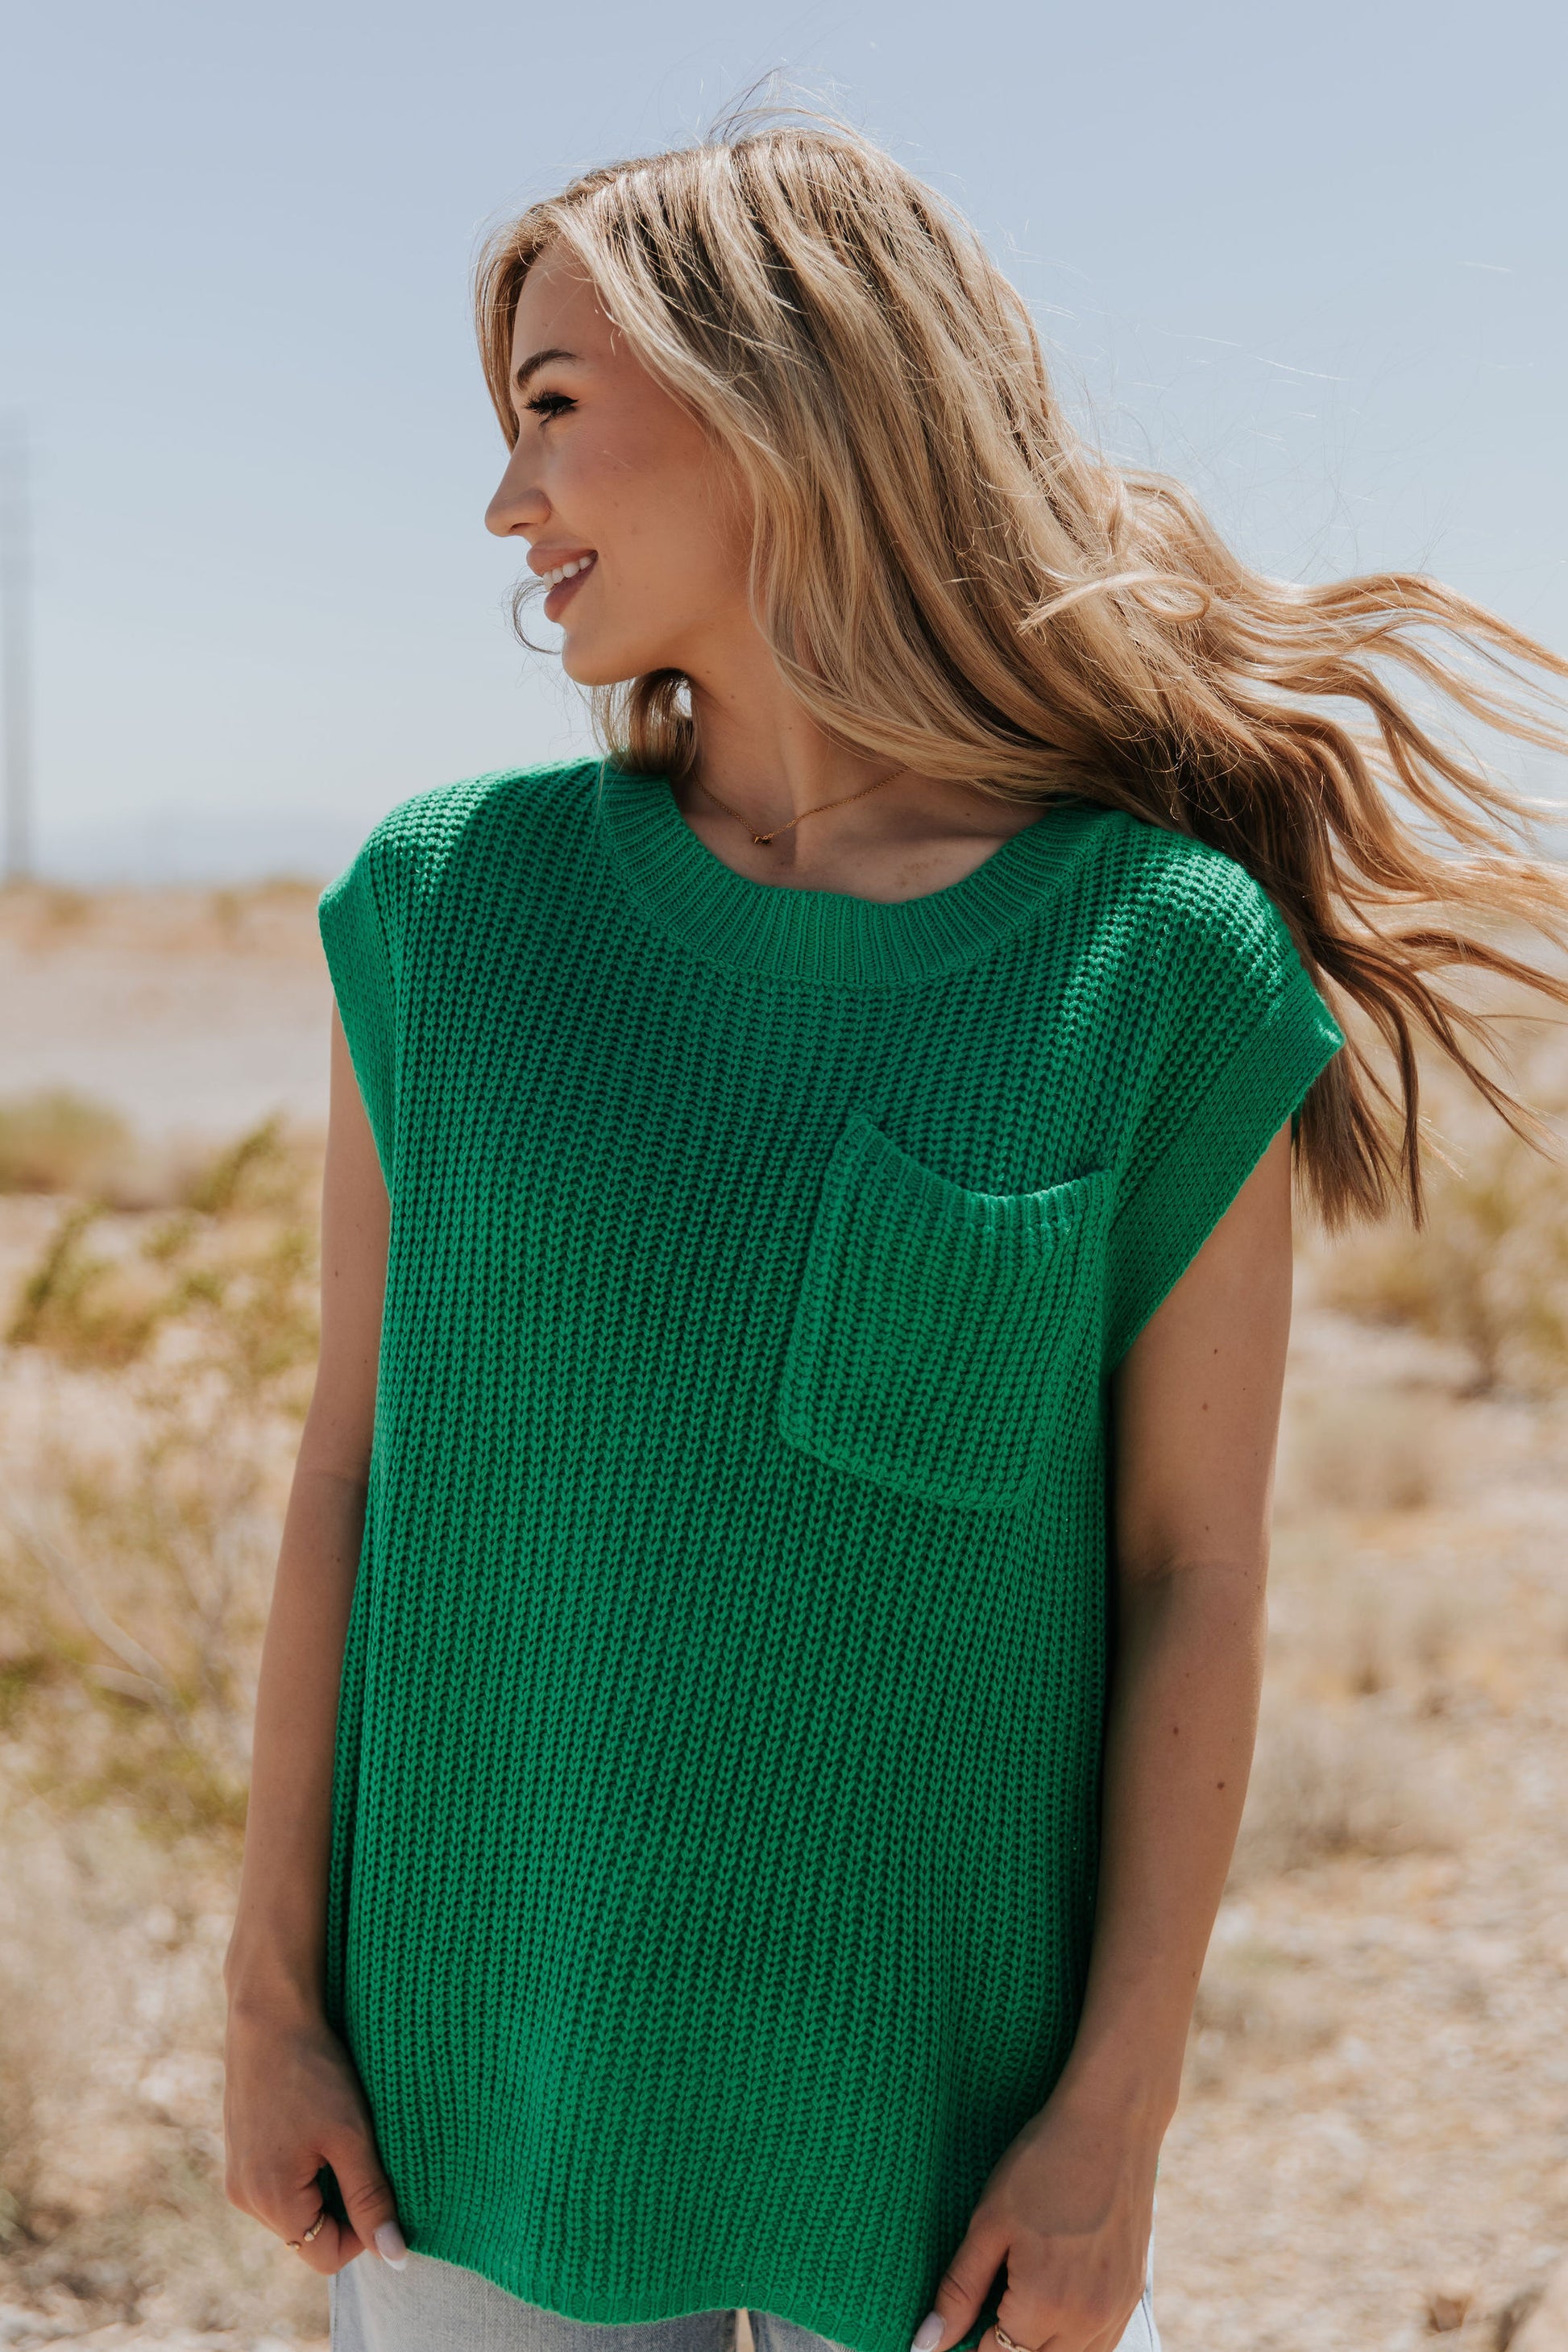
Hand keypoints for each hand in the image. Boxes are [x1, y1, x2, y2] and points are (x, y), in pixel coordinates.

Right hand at [223, 1998, 407, 2275]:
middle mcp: (245, 2198)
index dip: (365, 2232)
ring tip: (339, 2134)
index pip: (327, 2256)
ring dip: (325, 2184)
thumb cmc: (313, 2072)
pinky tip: (317, 2125)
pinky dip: (306, 2167)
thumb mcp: (352, 2136)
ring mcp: (238, 2175)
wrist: (269, 2014)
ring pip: (296, 2208)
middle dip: (344, 2205)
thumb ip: (370, 2199)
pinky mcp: (239, 2152)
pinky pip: (279, 2183)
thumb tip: (394, 2257)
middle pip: (308, 2234)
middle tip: (364, 2153)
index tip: (384, 2186)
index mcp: (270, 2201)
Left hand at [916, 2079, 1158, 2351]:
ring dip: (1040, 2348)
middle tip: (984, 2314)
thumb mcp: (989, 2223)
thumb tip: (928, 2343)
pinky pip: (1101, 2344)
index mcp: (1044, 2304)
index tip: (956, 2327)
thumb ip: (960, 2291)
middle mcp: (1086, 2320)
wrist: (1111, 2122)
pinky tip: (1053, 2310)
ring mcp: (1116, 2310)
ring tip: (1016, 2309)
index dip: (970, 2346)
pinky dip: (1073, 2342)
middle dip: (1004, 2349)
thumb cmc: (1045, 2162)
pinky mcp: (1133, 2294)